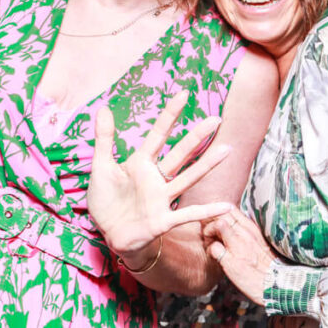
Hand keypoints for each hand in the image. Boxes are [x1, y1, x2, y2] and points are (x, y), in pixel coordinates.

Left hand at [87, 92, 231, 263]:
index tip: (184, 94)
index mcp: (141, 163)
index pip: (159, 134)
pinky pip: (187, 214)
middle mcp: (156, 178)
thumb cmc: (107, 200)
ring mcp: (162, 198)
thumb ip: (104, 139)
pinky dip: (206, 211)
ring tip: (227, 150)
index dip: (170, 114)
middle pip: (181, 153)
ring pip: (189, 178)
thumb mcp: (101, 167)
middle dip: (197, 136)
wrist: (109, 233)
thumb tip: (104, 108)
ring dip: (207, 165)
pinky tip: (225, 207)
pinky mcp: (162, 220)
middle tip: (216, 119)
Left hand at [203, 206, 275, 305]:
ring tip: (210, 244)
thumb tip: (230, 225)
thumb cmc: (266, 266)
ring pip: (216, 225)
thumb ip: (245, 231)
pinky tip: (214, 257)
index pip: (229, 208)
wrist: (276, 285)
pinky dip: (210, 251)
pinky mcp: (231, 262)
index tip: (214, 223)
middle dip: (210, 221)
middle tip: (210, 234)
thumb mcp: (258, 242)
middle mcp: (245, 233)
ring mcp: (238, 247)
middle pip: (221, 214)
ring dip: (208, 233)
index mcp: (251, 228)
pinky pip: (214, 248)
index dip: (217, 213)